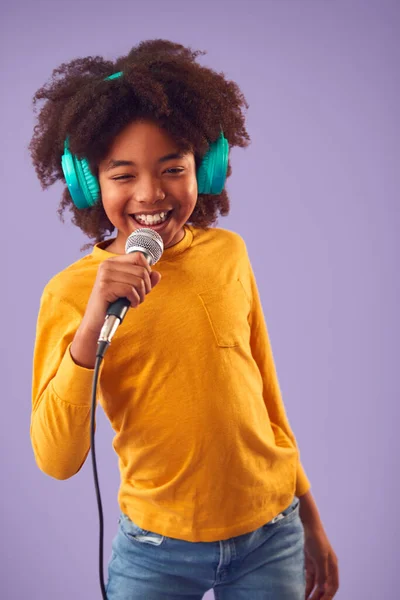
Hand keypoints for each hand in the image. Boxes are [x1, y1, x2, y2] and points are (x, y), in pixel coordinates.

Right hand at [70, 252, 160, 367]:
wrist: (97, 321)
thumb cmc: (114, 304)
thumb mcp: (132, 290)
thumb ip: (144, 281)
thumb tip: (157, 275)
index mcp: (112, 262)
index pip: (138, 257)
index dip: (147, 271)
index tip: (143, 284)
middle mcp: (107, 265)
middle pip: (141, 270)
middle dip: (146, 287)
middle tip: (140, 297)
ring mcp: (105, 276)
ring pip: (138, 281)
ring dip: (141, 295)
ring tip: (135, 301)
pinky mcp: (104, 288)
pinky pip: (130, 290)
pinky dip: (135, 300)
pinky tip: (131, 305)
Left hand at [303, 524, 338, 598]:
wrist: (309, 526)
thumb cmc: (317, 540)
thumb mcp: (320, 557)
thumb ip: (323, 573)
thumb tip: (324, 588)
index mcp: (333, 567)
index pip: (333, 586)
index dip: (329, 596)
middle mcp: (327, 568)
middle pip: (324, 586)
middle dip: (319, 596)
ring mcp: (318, 565)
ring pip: (316, 584)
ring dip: (312, 593)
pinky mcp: (310, 563)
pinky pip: (309, 578)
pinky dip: (306, 586)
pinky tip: (302, 592)